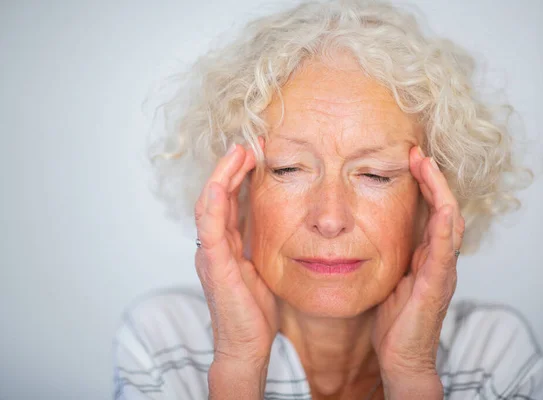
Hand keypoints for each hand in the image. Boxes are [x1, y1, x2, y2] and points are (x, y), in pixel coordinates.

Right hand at [194, 140, 278, 367]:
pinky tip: (221, 185)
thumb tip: (280, 219)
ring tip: (238, 152)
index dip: (240, 174)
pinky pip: (209, 231)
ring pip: (210, 205)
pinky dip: (213, 206)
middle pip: (218, 195)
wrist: (246, 345)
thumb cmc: (255, 310)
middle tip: (249, 143)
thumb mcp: (263, 266)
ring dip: (222, 176)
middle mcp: (214, 244)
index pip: (230, 199)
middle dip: (231, 167)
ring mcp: (210, 254)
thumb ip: (263, 241)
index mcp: (226, 243)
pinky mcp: (214, 267)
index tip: (258, 151)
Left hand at [371, 146, 463, 397]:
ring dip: (440, 192)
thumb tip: (367, 232)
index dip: (424, 185)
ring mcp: (441, 272)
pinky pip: (443, 251)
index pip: (431, 212)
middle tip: (419, 153)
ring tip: (427, 165)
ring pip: (449, 222)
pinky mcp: (436, 286)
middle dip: (433, 179)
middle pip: (444, 209)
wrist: (402, 357)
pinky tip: (440, 206)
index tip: (410, 160)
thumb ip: (389, 254)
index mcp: (427, 257)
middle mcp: (439, 260)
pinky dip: (443, 226)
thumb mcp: (390, 278)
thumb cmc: (395, 322)